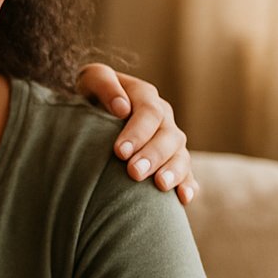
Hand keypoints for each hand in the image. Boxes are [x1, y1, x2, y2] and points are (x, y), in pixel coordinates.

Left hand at [76, 63, 196, 203]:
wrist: (93, 110)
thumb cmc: (89, 94)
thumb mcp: (90, 80)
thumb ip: (104, 85)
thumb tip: (122, 108)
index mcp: (145, 96)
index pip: (149, 112)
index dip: (137, 132)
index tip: (120, 152)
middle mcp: (163, 118)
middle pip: (168, 136)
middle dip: (152, 155)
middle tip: (134, 173)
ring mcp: (170, 140)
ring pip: (180, 155)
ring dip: (173, 171)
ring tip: (160, 185)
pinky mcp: (172, 160)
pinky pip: (186, 173)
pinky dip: (188, 184)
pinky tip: (183, 198)